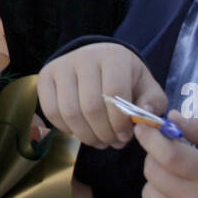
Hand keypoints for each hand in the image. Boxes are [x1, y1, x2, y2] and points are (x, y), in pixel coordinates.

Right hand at [38, 41, 166, 147]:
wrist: (99, 62)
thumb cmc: (126, 79)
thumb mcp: (147, 88)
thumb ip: (152, 104)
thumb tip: (143, 115)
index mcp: (113, 56)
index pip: (114, 93)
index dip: (120, 122)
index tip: (126, 135)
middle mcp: (84, 56)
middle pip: (90, 106)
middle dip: (104, 133)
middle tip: (113, 142)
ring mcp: (61, 65)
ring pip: (69, 112)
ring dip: (86, 136)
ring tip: (99, 140)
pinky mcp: (45, 77)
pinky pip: (52, 112)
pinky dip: (67, 129)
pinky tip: (81, 130)